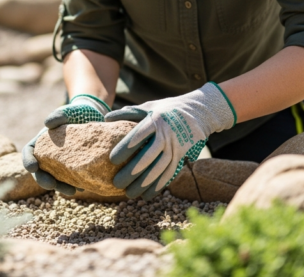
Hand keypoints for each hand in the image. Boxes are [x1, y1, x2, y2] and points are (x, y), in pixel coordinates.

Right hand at [21, 94, 109, 194]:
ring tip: (72, 191)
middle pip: (40, 171)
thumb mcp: (67, 112)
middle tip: (51, 185)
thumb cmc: (75, 114)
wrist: (94, 118)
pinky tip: (84, 187)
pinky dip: (76, 185)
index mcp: (41, 143)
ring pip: (56, 179)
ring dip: (61, 187)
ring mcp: (62, 164)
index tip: (32, 167)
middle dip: (43, 180)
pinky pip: (72, 180)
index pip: (28, 153)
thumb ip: (57, 115)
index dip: (27, 161)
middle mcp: (49, 156)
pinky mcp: (75, 168)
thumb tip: (47, 124)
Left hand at [106, 82, 236, 199]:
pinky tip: (146, 196)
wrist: (198, 112)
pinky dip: (158, 186)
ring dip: (144, 183)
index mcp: (155, 120)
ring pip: (160, 168)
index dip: (125, 148)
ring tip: (129, 194)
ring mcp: (176, 146)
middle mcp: (167, 134)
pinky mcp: (181, 156)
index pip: (138, 135)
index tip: (112, 160)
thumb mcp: (149, 106)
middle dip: (132, 171)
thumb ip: (128, 113)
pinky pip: (170, 173)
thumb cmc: (166, 109)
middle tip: (117, 183)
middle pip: (148, 156)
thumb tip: (106, 119)